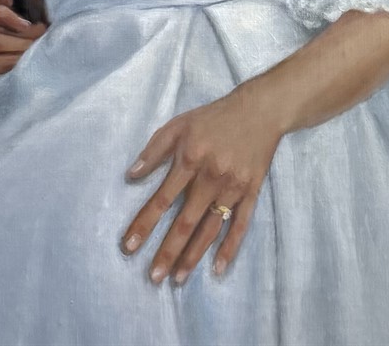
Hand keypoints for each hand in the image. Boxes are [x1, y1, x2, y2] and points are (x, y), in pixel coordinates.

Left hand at [121, 88, 282, 285]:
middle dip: (168, 251)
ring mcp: (233, 187)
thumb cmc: (213, 118)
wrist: (259, 110)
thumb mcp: (179, 124)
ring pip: (211, 228)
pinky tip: (217, 269)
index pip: (162, 198)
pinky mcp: (252, 192)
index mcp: (190, 158)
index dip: (144, 224)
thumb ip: (154, 150)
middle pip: (186, 221)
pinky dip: (230, 248)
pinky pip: (241, 225)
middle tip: (153, 277)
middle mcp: (211, 176)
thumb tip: (130, 176)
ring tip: (177, 279)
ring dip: (193, 256)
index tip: (129, 246)